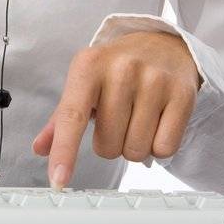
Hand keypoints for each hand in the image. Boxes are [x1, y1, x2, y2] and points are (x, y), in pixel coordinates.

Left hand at [32, 31, 202, 188]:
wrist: (164, 44)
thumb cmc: (118, 68)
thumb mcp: (85, 82)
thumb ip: (61, 118)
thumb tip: (41, 148)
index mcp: (89, 65)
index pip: (71, 117)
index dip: (64, 151)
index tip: (58, 180)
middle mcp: (121, 69)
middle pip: (107, 146)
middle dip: (111, 143)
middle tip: (119, 118)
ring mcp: (154, 79)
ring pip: (135, 151)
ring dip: (134, 145)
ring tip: (138, 117)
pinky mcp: (182, 93)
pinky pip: (164, 149)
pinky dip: (159, 146)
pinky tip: (158, 122)